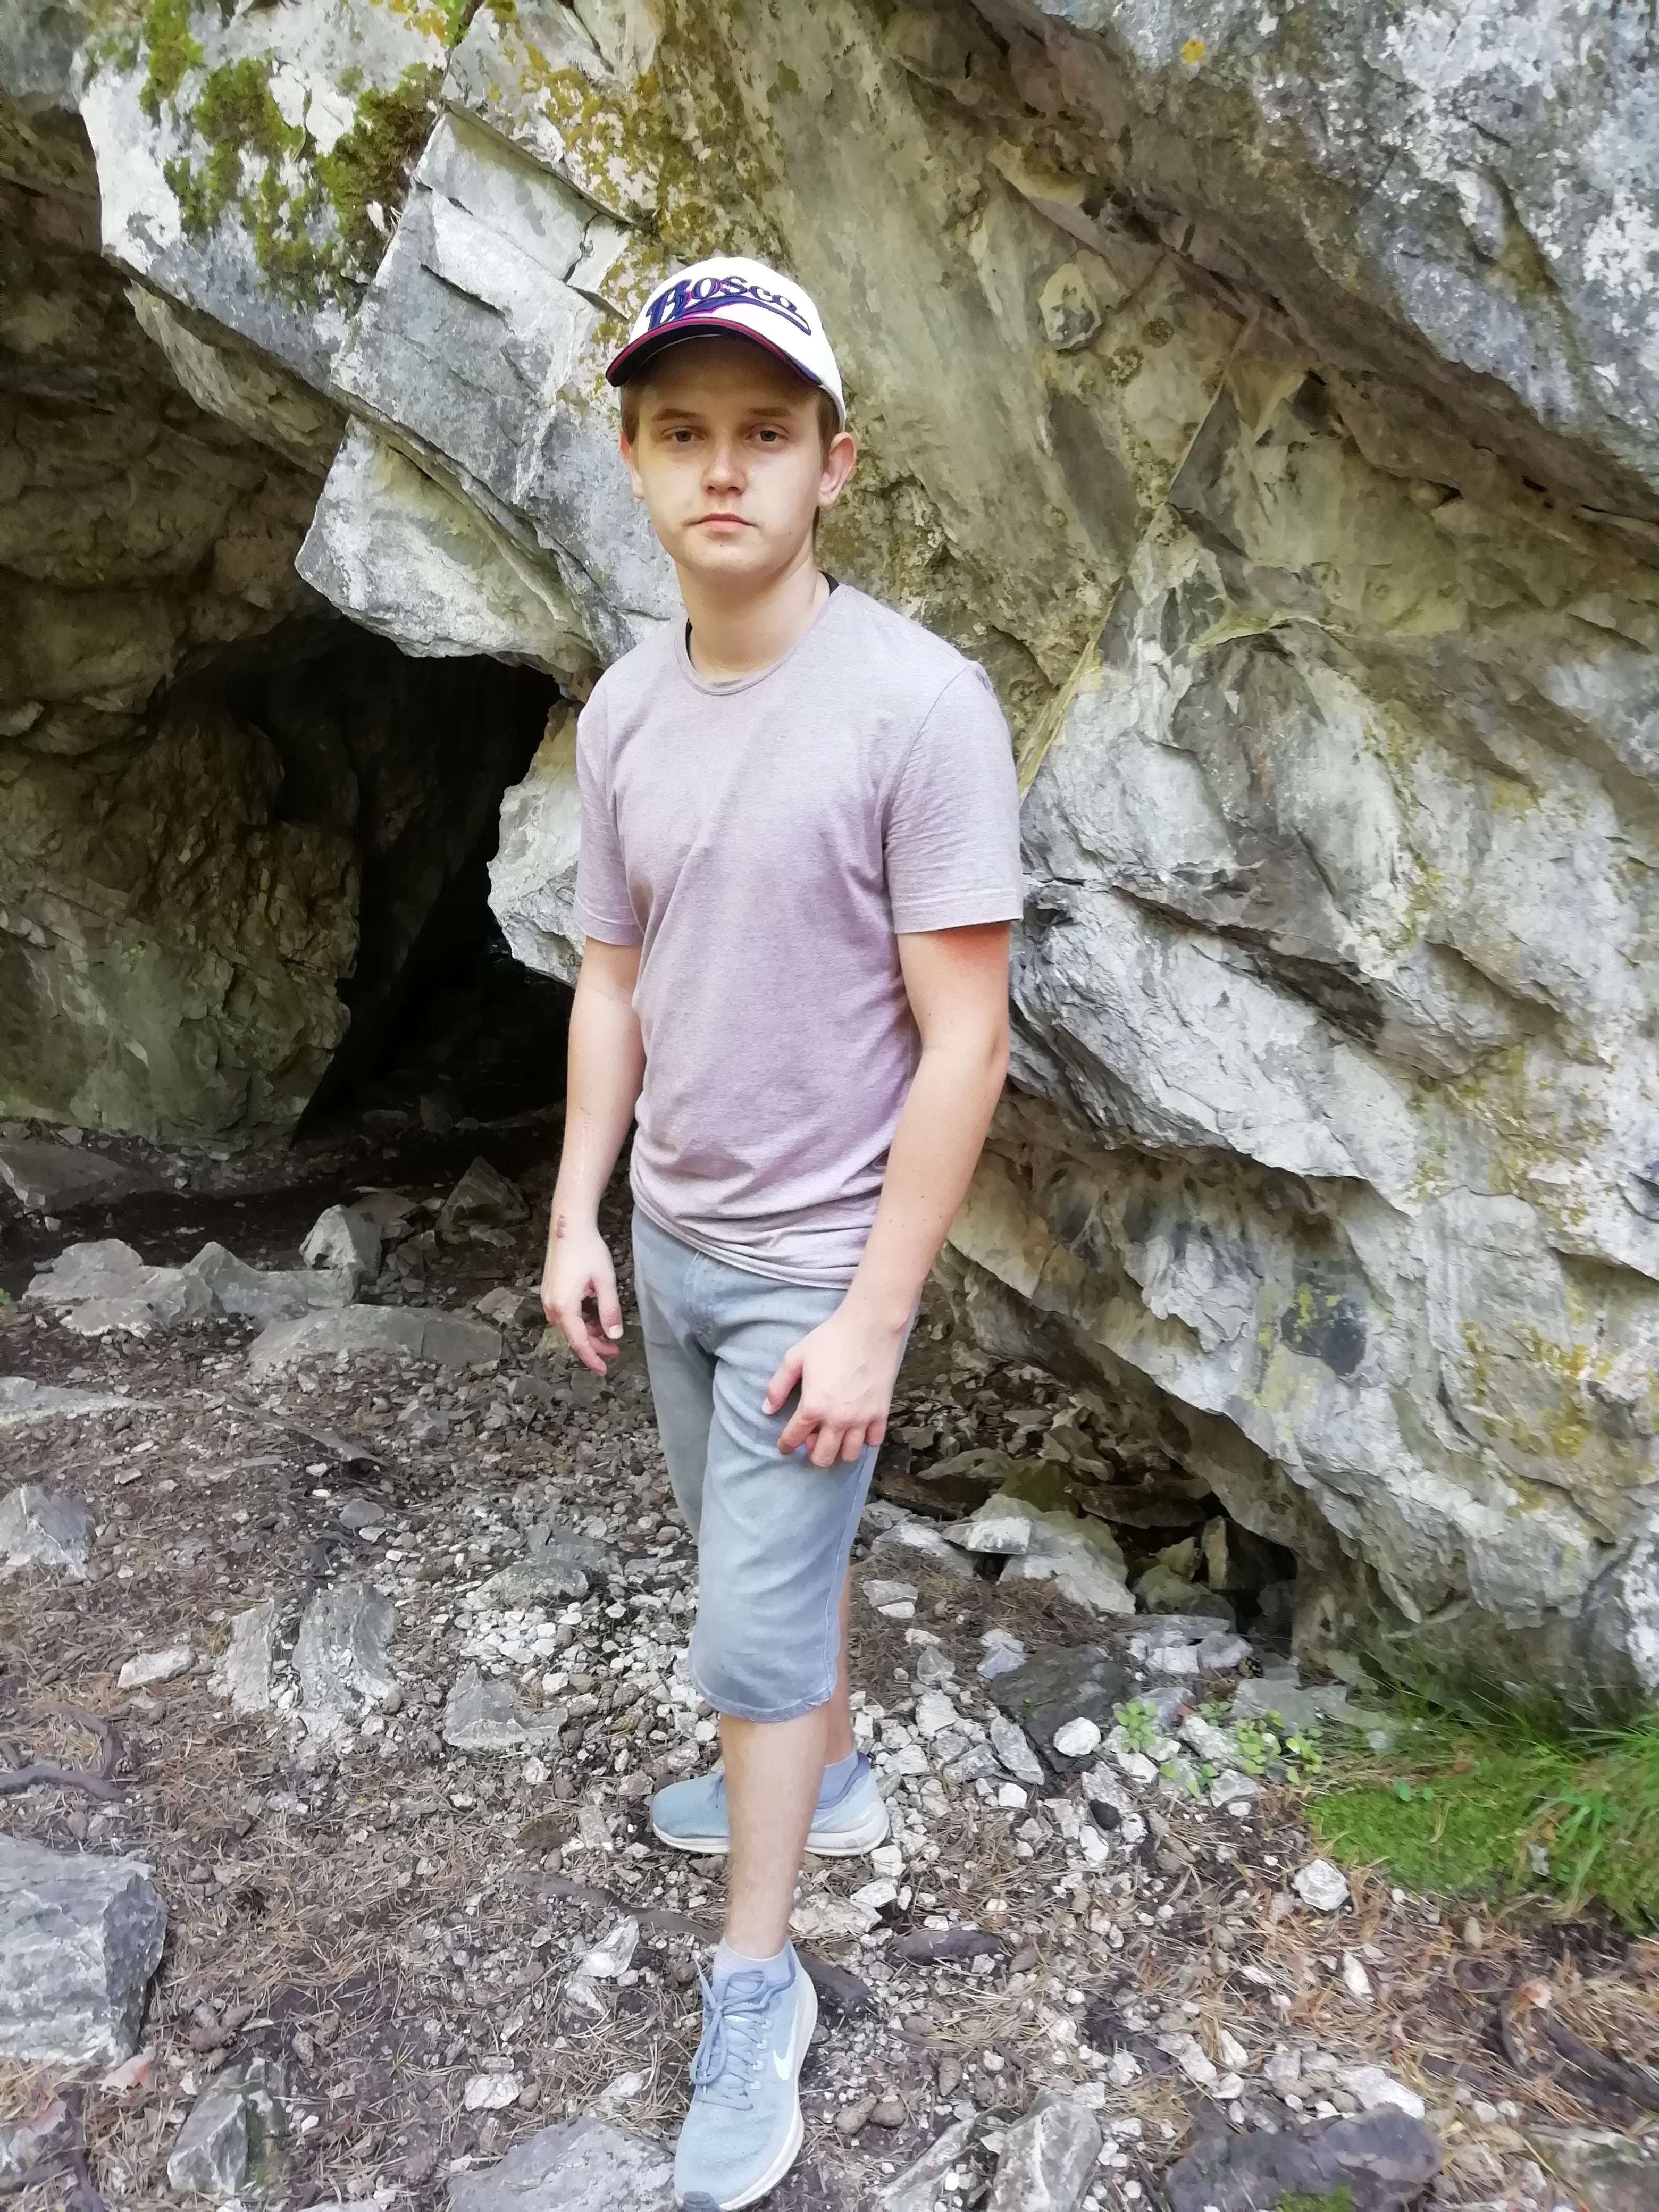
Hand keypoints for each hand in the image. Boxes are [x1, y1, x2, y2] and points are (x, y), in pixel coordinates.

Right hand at [541, 1207, 623, 1375]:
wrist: (568, 1225)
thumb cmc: (588, 1250)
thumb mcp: (605, 1282)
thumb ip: (609, 1311)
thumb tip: (614, 1336)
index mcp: (564, 1307)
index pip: (579, 1342)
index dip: (592, 1358)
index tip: (604, 1370)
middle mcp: (551, 1306)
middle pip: (573, 1336)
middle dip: (593, 1347)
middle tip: (614, 1352)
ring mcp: (548, 1298)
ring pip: (569, 1327)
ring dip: (587, 1334)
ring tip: (608, 1336)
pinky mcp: (550, 1291)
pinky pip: (565, 1315)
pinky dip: (580, 1322)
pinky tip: (594, 1320)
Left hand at [765, 1302, 908, 1467]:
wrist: (869, 1327)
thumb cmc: (830, 1339)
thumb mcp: (795, 1357)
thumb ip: (778, 1386)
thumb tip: (767, 1409)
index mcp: (813, 1407)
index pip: (794, 1438)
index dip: (786, 1445)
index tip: (785, 1446)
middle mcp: (838, 1419)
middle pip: (823, 1458)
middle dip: (813, 1454)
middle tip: (812, 1440)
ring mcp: (862, 1419)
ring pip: (849, 1455)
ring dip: (839, 1451)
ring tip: (835, 1436)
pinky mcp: (881, 1412)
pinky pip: (873, 1441)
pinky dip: (864, 1440)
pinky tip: (858, 1428)